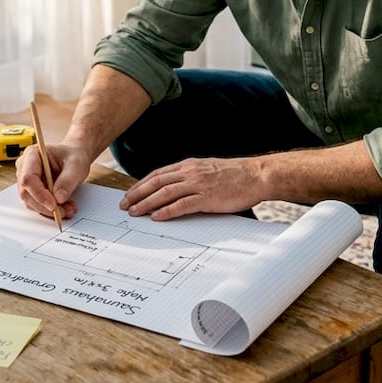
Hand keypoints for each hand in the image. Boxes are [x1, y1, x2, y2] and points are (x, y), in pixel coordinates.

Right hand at [15, 141, 90, 220]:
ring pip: (31, 202)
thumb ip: (68, 180)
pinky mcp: (33, 191)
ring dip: (49, 210)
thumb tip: (58, 198)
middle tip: (64, 211)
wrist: (74, 158)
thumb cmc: (73, 155)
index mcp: (32, 155)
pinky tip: (65, 208)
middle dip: (45, 206)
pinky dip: (51, 210)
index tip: (53, 205)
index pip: (28, 178)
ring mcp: (27, 180)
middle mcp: (25, 168)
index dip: (39, 194)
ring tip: (69, 208)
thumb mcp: (76, 164)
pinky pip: (38, 205)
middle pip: (27, 193)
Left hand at [119, 158, 265, 220]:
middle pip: (156, 182)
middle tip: (124, 205)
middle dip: (137, 194)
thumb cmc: (235, 175)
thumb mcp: (207, 169)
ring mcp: (198, 184)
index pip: (158, 174)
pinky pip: (182, 205)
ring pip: (165, 193)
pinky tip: (156, 217)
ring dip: (147, 203)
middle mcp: (190, 173)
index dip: (141, 184)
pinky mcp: (207, 198)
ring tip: (135, 212)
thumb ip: (190, 176)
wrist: (256, 175)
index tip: (129, 194)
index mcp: (188, 165)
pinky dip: (167, 211)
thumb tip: (174, 186)